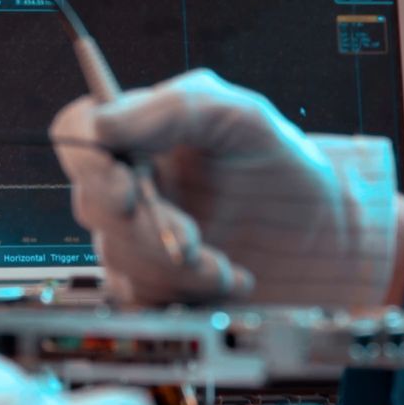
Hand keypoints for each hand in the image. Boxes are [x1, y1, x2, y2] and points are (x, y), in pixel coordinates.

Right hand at [51, 70, 400, 308]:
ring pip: (114, 256)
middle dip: (145, 228)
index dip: (87, 162)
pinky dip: (184, 295)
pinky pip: (135, 296)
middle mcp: (131, 181)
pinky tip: (228, 280)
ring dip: (174, 268)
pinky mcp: (153, 282)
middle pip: (90, 203)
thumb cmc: (284, 165)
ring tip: (226, 264)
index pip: (76, 133)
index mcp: (142, 132)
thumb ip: (174, 107)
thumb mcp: (242, 116)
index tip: (127, 187)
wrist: (327, 237)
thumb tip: (101, 122)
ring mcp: (136, 235)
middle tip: (194, 239)